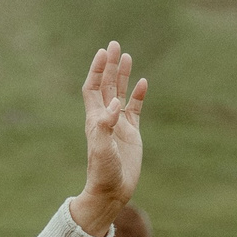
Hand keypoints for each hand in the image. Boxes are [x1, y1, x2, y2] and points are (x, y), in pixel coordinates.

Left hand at [68, 41, 145, 236]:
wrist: (111, 191)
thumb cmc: (102, 171)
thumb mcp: (101, 148)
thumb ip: (105, 125)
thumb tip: (114, 102)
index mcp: (95, 119)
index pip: (93, 87)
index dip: (97, 70)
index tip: (103, 52)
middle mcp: (105, 118)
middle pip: (107, 85)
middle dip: (110, 65)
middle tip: (115, 44)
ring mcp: (119, 124)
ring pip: (120, 93)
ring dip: (123, 76)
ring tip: (127, 56)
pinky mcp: (132, 133)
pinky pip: (135, 109)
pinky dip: (139, 95)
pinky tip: (143, 82)